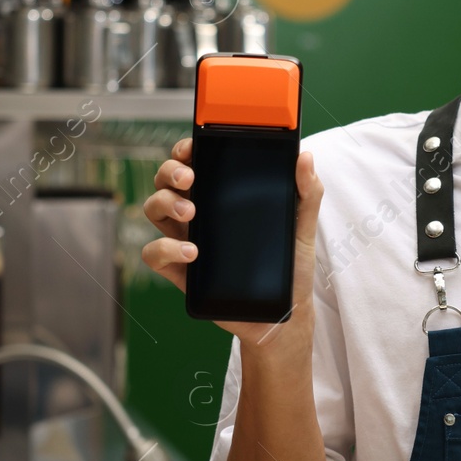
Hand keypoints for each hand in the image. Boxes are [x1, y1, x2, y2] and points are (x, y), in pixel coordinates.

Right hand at [139, 136, 324, 347]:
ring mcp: (186, 240)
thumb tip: (305, 157)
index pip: (194, 162)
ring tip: (192, 212)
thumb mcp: (302, 226)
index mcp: (221, 196)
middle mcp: (199, 213)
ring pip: (154, 209)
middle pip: (165, 180)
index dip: (185, 149)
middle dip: (170, 171)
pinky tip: (192, 253)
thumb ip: (307, 191)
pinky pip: (153, 254)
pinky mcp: (181, 271)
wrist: (284, 313)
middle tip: (189, 178)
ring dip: (166, 203)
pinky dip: (165, 249)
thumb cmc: (289, 266)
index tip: (193, 147)